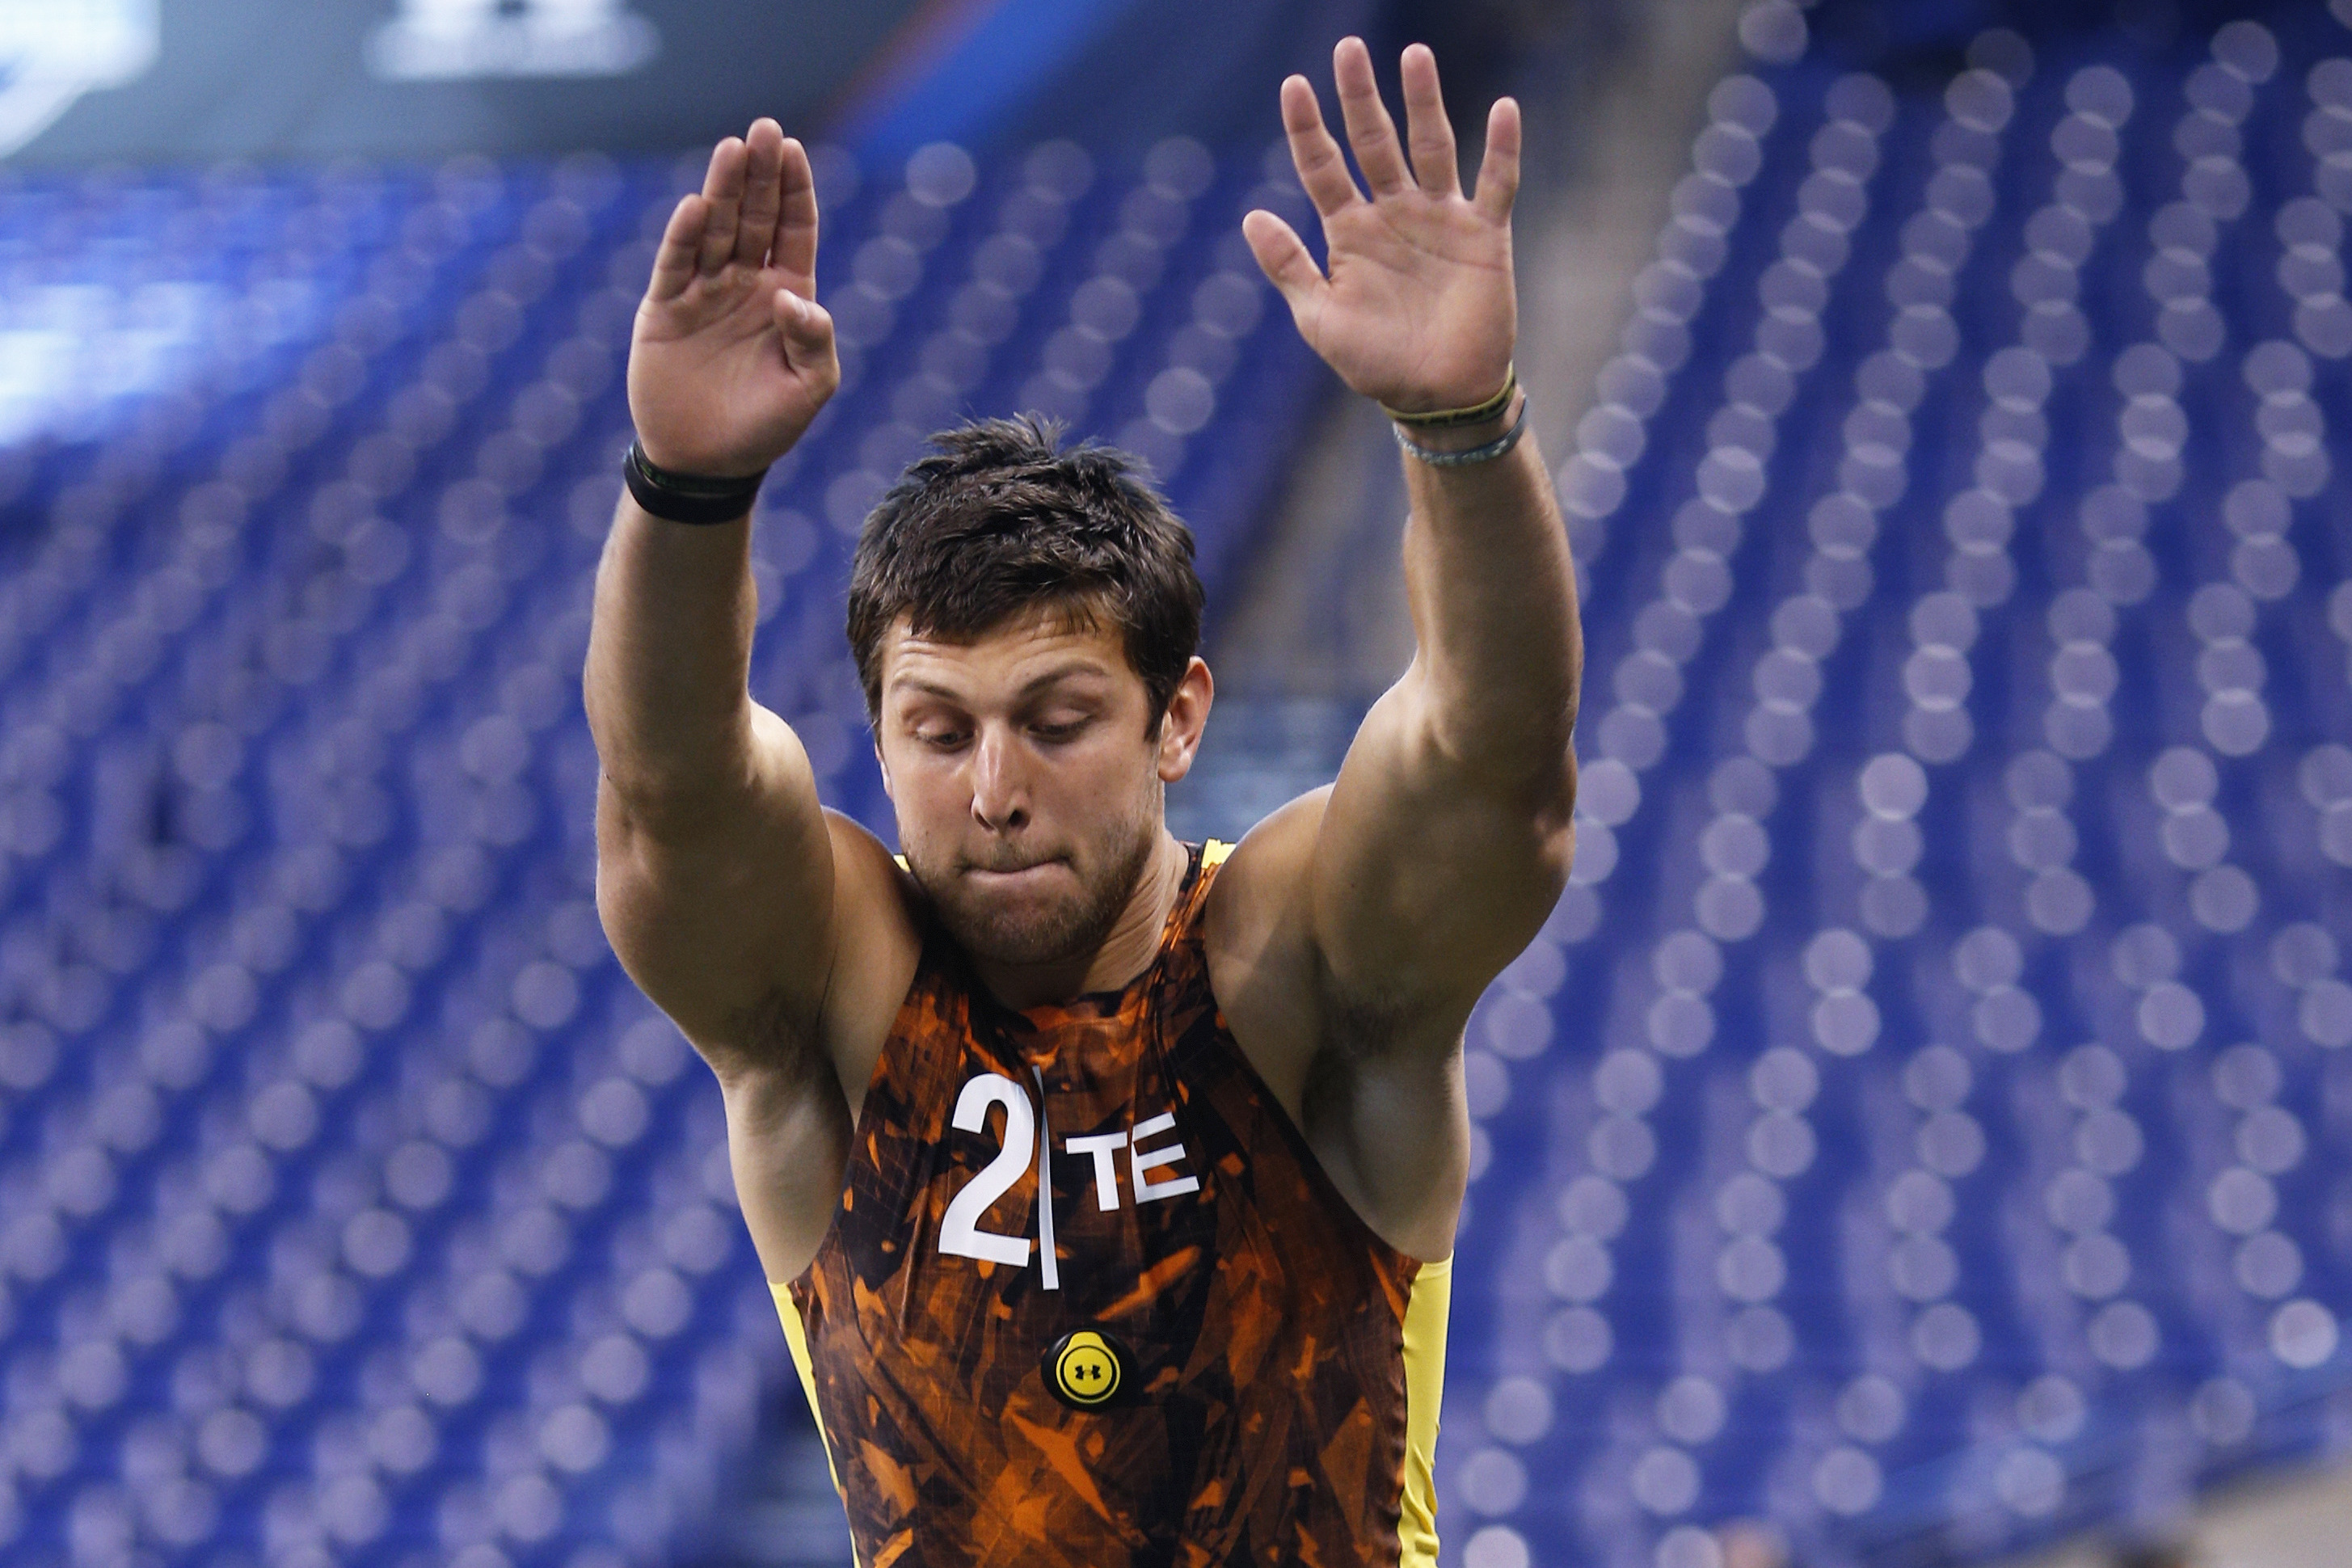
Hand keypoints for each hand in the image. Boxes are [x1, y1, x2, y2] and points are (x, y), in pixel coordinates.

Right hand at [627, 119, 838, 477]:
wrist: (708, 463)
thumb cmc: (767, 427)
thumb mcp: (809, 388)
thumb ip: (814, 340)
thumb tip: (793, 297)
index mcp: (787, 296)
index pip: (793, 231)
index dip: (794, 191)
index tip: (795, 151)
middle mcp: (745, 284)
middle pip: (754, 217)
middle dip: (760, 174)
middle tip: (765, 128)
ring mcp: (703, 293)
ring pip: (716, 230)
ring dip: (724, 191)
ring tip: (733, 149)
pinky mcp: (665, 309)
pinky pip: (676, 265)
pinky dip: (686, 236)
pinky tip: (698, 206)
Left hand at [1242, 39, 1518, 415]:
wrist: (1438, 397)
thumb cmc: (1377, 363)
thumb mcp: (1321, 320)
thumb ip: (1290, 268)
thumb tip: (1251, 217)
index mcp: (1350, 232)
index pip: (1323, 167)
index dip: (1307, 128)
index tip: (1293, 85)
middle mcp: (1394, 213)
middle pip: (1374, 142)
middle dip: (1360, 97)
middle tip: (1348, 48)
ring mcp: (1440, 219)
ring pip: (1431, 147)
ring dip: (1423, 103)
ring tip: (1414, 55)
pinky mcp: (1484, 235)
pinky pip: (1496, 184)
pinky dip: (1502, 148)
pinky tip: (1504, 108)